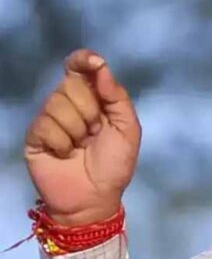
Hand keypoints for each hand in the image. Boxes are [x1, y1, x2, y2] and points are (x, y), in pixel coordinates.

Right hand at [25, 50, 141, 225]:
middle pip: (71, 84)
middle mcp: (69, 104)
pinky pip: (46, 125)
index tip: (93, 62)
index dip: (83, 60)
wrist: (95, 197)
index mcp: (92, 98)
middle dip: (90, 109)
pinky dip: (62, 142)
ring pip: (57, 103)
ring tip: (82, 145)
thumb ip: (117, 96)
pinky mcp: (35, 136)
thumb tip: (101, 67)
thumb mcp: (128, 128)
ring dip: (77, 128)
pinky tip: (66, 154)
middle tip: (96, 132)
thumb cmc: (115, 163)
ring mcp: (50, 119)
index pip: (81, 69)